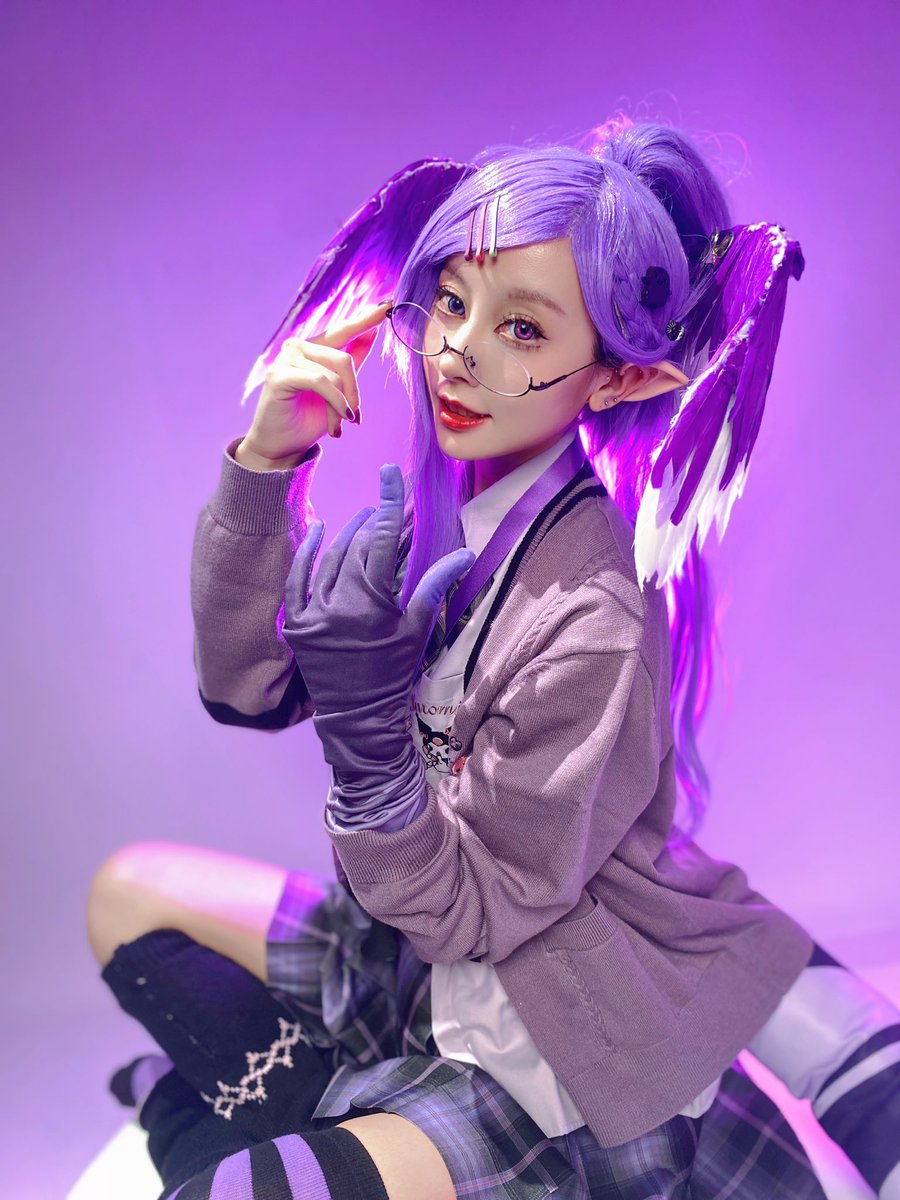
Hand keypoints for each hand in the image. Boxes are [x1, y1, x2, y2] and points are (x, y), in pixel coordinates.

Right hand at [238, 300, 392, 467]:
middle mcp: (298, 346)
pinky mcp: (279, 375)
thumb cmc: (308, 418)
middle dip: (355, 391)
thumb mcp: (339, 390)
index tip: (388, 304)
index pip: (343, 330)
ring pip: (334, 373)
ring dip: (343, 405)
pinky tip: (338, 422)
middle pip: (344, 358)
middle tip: (356, 418)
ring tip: (341, 425)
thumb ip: (352, 361)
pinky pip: (320, 381)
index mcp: (313, 348)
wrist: (283, 446)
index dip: (365, 319)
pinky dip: (334, 403)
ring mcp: (286, 358)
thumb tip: (373, 332)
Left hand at [282, 464, 474, 720]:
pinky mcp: (295, 623)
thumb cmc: (394, 674)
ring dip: (347, 534)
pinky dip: (308, 553)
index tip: (391, 473)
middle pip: (357, 546)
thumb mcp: (417, 629)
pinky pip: (297, 579)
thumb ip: (435, 585)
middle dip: (374, 521)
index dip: (388, 503)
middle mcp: (338, 604)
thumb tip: (465, 554)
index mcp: (371, 603)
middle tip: (387, 506)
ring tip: (363, 519)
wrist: (358, 718)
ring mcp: (312, 613)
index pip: (383, 540)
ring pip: (329, 559)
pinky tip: (318, 529)